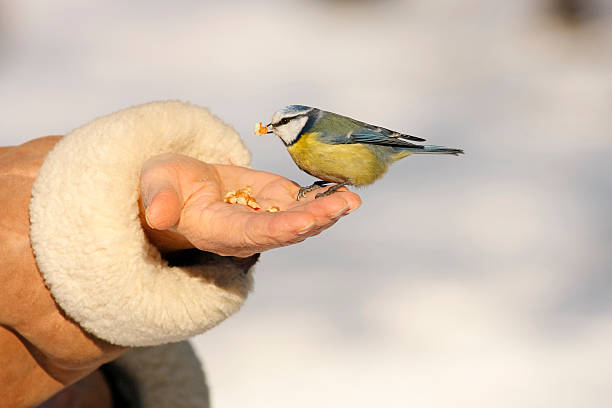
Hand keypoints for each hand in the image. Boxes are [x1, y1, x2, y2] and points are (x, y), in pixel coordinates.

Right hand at [139, 154, 360, 256]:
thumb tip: (158, 216)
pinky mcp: (274, 204)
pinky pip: (302, 204)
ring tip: (351, 198)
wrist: (181, 187)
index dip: (280, 228)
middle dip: (316, 218)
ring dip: (327, 210)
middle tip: (343, 204)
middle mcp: (246, 233)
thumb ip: (159, 201)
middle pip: (285, 231)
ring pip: (299, 220)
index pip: (252, 233)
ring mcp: (263, 219)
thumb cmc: (165, 186)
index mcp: (217, 231)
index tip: (306, 220)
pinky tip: (345, 191)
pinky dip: (324, 198)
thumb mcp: (155, 186)